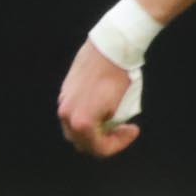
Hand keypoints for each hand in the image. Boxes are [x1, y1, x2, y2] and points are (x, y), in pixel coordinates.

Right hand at [55, 41, 141, 157]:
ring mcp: (63, 102)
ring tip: (111, 120)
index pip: (99, 148)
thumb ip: (111, 126)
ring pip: (74, 129)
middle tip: (121, 130)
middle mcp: (67, 115)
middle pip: (83, 143)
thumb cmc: (119, 76)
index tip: (132, 130)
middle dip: (103, 141)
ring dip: (92, 131)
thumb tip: (108, 130)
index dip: (118, 144)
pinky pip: (72, 114)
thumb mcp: (122, 108)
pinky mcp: (64, 92)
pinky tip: (101, 108)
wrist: (110, 47)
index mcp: (82, 122)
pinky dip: (85, 117)